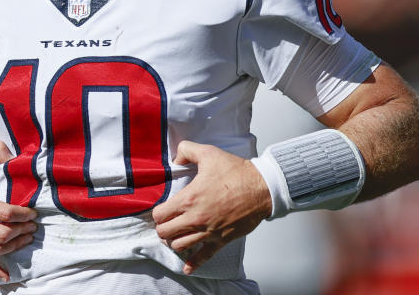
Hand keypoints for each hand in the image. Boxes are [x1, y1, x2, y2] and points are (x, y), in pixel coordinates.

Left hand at [152, 141, 271, 274]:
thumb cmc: (236, 172)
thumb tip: (177, 157)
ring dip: (174, 241)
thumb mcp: (209, 153)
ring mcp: (208, 232)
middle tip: (167, 223)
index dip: (157, 213)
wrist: (261, 188)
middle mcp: (195, 218)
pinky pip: (203, 256)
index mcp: (189, 199)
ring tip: (177, 235)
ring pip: (179, 246)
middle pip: (165, 233)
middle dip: (163, 228)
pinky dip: (193, 263)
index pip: (160, 215)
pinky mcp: (220, 240)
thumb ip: (187, 150)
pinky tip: (187, 267)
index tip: (162, 210)